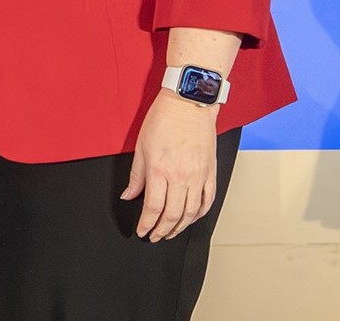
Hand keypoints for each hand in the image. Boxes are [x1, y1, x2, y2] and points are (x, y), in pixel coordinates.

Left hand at [121, 90, 219, 241]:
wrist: (189, 103)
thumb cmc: (164, 119)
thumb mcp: (141, 147)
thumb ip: (136, 176)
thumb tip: (128, 195)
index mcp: (160, 171)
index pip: (152, 208)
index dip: (146, 225)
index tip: (142, 231)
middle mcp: (181, 177)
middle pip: (172, 215)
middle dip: (161, 231)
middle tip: (155, 236)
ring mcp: (198, 176)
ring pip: (191, 212)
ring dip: (180, 227)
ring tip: (171, 232)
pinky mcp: (210, 172)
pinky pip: (207, 200)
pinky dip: (199, 214)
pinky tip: (192, 218)